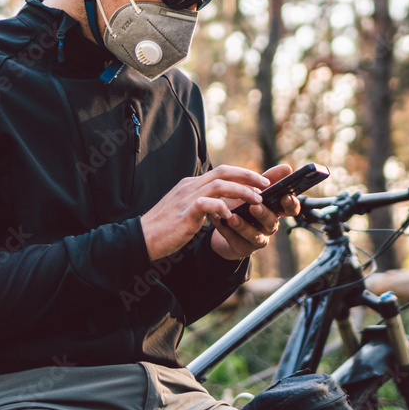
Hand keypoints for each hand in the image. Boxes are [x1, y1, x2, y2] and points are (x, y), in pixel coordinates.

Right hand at [140, 165, 268, 259]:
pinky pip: (209, 204)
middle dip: (248, 176)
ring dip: (242, 191)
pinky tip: (230, 217)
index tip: (259, 181)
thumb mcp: (186, 210)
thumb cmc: (165, 227)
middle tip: (266, 184)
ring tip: (257, 200)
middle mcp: (190, 186)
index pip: (221, 172)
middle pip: (224, 172)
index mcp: (191, 184)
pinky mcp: (185, 211)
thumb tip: (221, 206)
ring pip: (220, 185)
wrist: (142, 238)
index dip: (242, 174)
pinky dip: (223, 208)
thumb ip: (202, 204)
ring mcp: (187, 197)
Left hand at [210, 164, 300, 260]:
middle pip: (272, 222)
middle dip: (263, 214)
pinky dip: (226, 231)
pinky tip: (217, 219)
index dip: (291, 204)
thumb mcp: (253, 190)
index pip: (291, 209)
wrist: (224, 225)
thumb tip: (287, 167)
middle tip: (254, 206)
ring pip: (254, 236)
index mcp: (275, 210)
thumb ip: (268, 179)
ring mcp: (257, 239)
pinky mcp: (242, 248)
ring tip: (231, 217)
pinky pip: (235, 241)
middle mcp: (269, 226)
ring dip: (243, 226)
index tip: (285, 196)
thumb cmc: (242, 205)